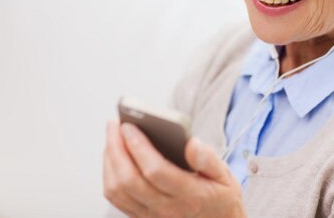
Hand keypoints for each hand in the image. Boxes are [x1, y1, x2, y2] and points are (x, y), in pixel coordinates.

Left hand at [103, 119, 245, 217]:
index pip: (156, 171)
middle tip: (114, 124)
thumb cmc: (220, 198)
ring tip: (112, 136)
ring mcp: (151, 216)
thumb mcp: (225, 177)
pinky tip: (113, 155)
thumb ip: (209, 159)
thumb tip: (191, 142)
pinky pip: (116, 198)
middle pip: (129, 180)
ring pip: (117, 190)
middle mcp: (167, 209)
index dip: (139, 147)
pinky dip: (109, 174)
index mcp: (190, 196)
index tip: (129, 126)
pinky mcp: (141, 217)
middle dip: (116, 148)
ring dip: (109, 160)